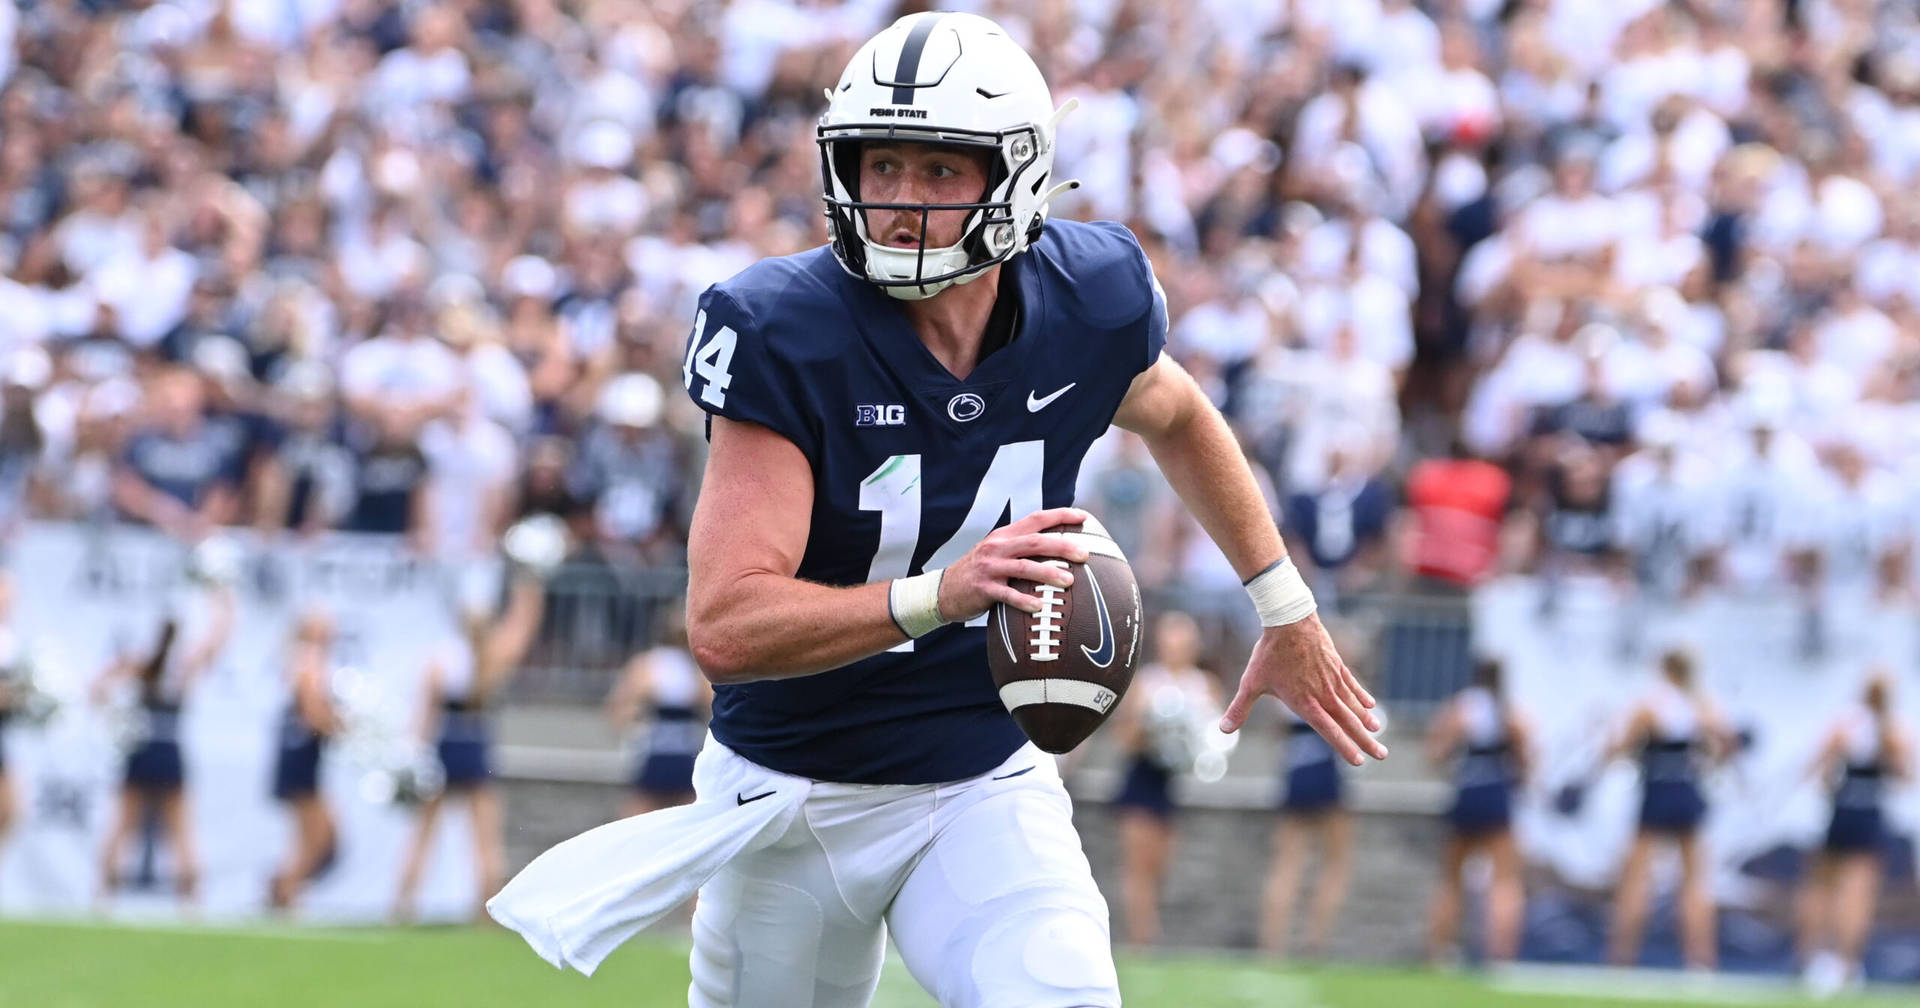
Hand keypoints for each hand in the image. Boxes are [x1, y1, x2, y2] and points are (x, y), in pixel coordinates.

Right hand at [936, 507, 1090, 621]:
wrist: (943, 590)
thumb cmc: (980, 573)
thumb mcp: (996, 552)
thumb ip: (1021, 547)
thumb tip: (1059, 547)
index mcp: (1003, 535)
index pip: (1035, 519)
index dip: (1060, 516)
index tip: (1083, 517)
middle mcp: (997, 547)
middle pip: (1035, 542)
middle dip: (1062, 546)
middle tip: (1084, 554)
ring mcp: (990, 568)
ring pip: (1024, 567)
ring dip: (1048, 573)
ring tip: (1069, 581)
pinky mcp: (983, 589)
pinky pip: (1007, 594)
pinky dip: (1024, 600)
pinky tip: (1039, 607)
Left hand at [1219, 614, 1385, 764]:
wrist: (1288, 620)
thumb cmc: (1268, 653)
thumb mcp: (1251, 683)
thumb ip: (1240, 708)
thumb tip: (1223, 730)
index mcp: (1305, 703)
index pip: (1329, 731)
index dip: (1344, 747)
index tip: (1358, 761)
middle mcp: (1323, 694)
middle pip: (1348, 722)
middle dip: (1366, 741)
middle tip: (1383, 754)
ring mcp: (1332, 679)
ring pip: (1354, 704)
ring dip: (1366, 720)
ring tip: (1377, 732)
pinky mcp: (1336, 665)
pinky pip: (1352, 684)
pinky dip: (1362, 696)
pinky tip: (1371, 706)